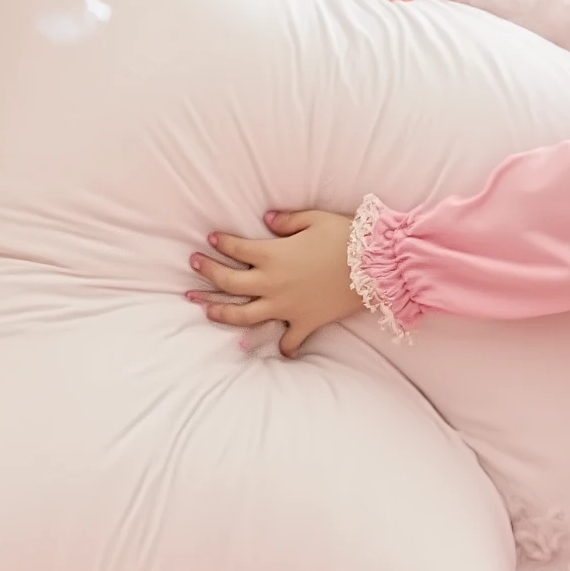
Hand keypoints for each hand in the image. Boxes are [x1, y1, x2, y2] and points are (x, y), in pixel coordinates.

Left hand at [190, 208, 365, 357]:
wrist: (376, 267)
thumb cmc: (346, 238)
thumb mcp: (314, 219)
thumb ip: (286, 221)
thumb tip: (267, 219)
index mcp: (272, 255)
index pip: (235, 248)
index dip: (221, 242)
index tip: (211, 239)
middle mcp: (272, 284)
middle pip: (229, 281)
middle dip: (207, 273)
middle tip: (193, 266)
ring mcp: (286, 306)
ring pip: (244, 314)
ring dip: (221, 312)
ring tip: (206, 309)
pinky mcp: (305, 322)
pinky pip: (290, 340)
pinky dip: (284, 347)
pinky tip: (279, 350)